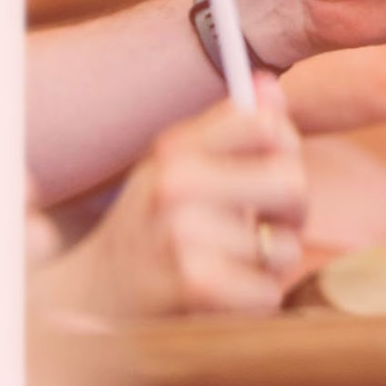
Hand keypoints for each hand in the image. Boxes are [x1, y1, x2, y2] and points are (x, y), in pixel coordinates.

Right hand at [35, 75, 307, 317]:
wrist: (92, 297)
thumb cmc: (152, 223)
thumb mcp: (180, 164)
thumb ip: (232, 126)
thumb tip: (271, 85)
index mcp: (177, 147)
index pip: (266, 124)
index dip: (286, 147)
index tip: (272, 166)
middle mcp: (176, 183)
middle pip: (292, 182)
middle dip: (293, 211)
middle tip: (268, 223)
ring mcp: (182, 234)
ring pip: (284, 245)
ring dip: (270, 263)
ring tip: (236, 262)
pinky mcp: (193, 285)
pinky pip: (268, 292)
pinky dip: (255, 300)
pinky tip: (224, 294)